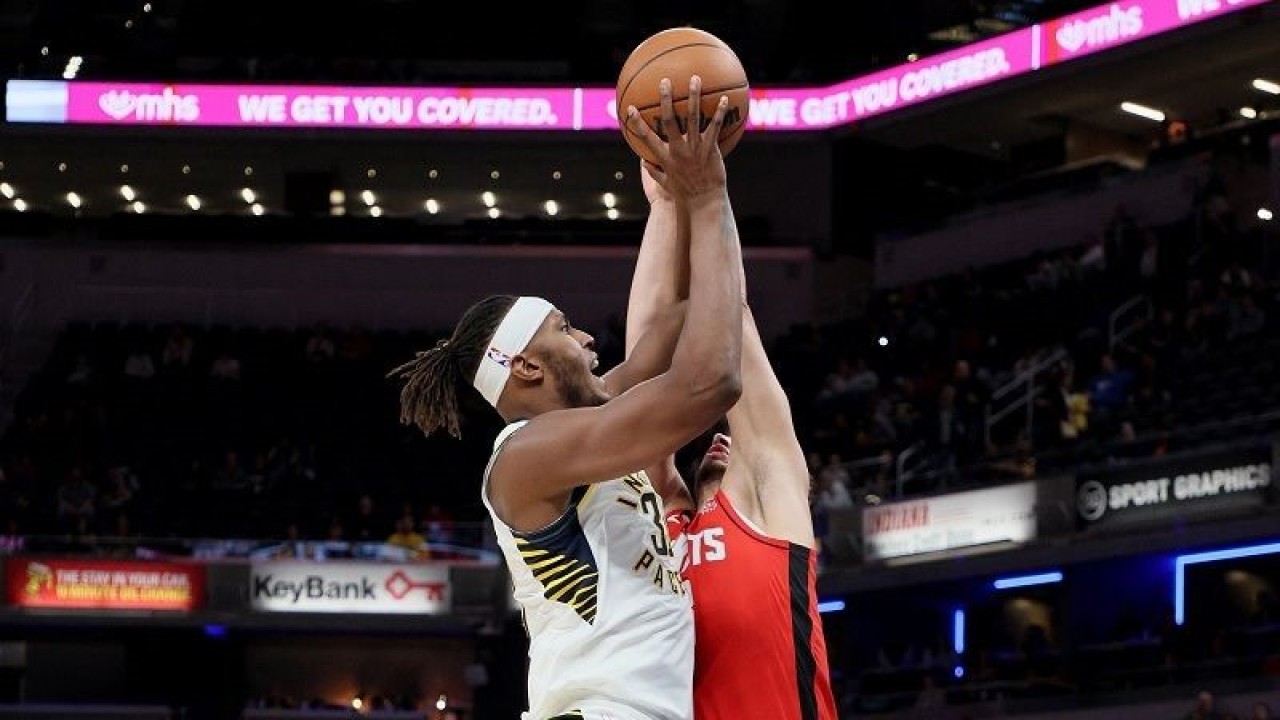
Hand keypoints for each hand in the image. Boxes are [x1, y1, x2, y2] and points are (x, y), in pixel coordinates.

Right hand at [624, 75, 728, 202]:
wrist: (704, 203)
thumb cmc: (685, 194)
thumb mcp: (664, 185)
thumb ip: (653, 172)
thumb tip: (643, 161)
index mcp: (665, 158)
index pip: (646, 138)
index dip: (637, 123)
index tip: (630, 108)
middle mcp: (678, 150)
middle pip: (670, 121)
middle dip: (666, 100)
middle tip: (665, 82)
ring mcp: (695, 149)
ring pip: (694, 118)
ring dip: (694, 97)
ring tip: (695, 79)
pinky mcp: (711, 150)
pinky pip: (715, 128)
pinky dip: (720, 113)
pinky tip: (725, 99)